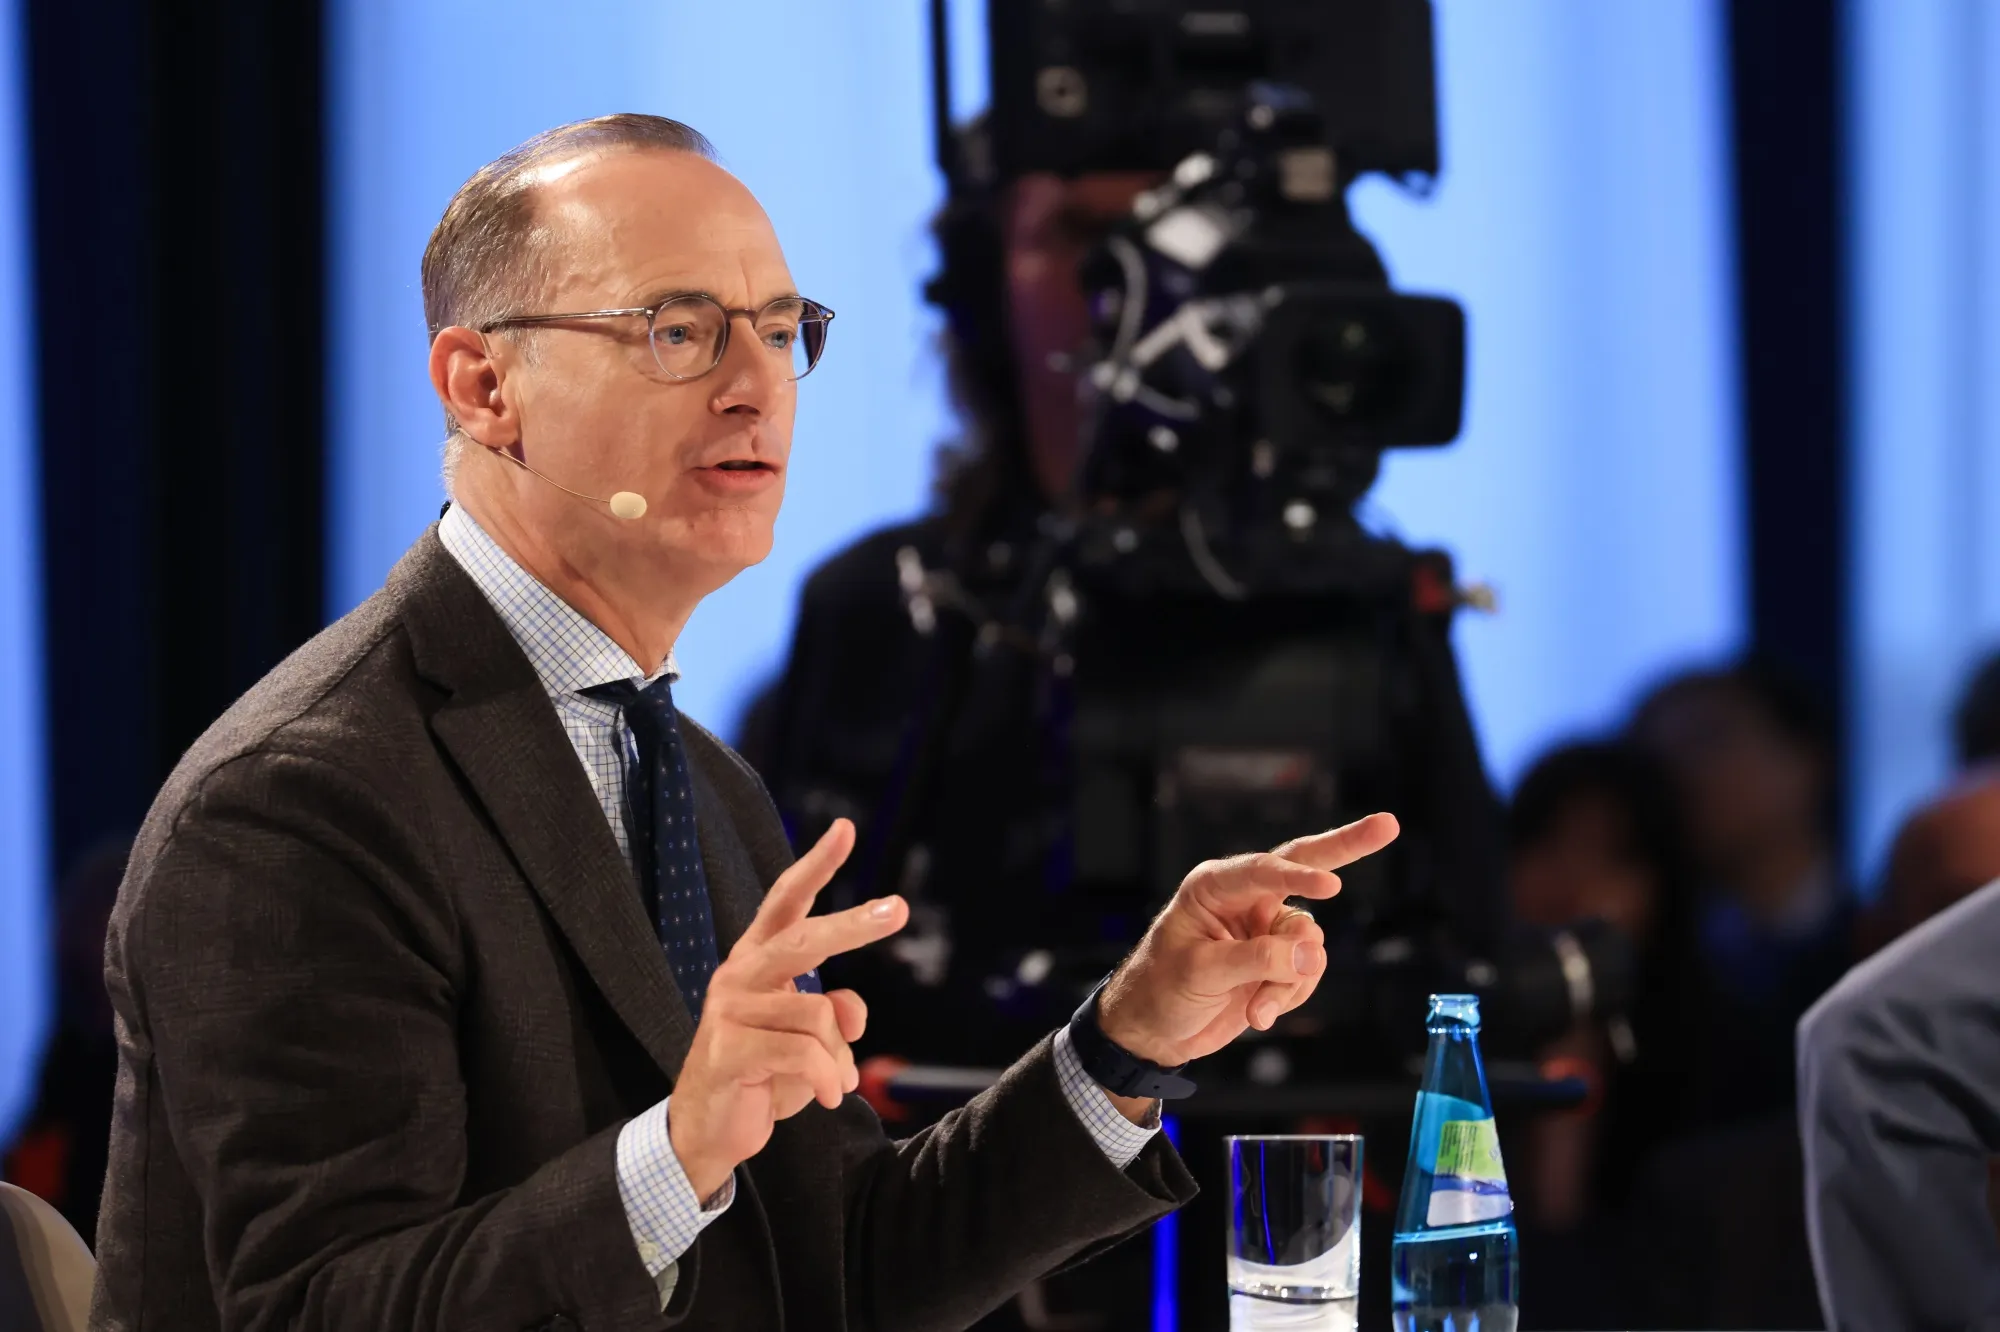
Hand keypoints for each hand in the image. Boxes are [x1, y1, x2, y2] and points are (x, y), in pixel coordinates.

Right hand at [667, 819, 906, 1199]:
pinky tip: (827, 1097)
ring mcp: (729, 1010)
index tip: (846, 828)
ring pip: (818, 1015)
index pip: (786, 902)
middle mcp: (739, 974)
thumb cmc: (762, 1077)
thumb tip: (854, 1005)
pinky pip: (803, 1054)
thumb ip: (834, 1018)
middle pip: (805, 939)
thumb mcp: (811, 1045)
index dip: (816, 865)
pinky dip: (826, 1079)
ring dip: (839, 1057)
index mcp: (757, 961)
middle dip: (855, 924)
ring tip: (836, 1083)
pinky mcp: (727, 1049)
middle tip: (899, 908)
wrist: (708, 1132)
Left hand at [1096, 813, 1400, 1069]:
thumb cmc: (1160, 990)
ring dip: (1290, 981)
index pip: (1265, 871)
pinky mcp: (1275, 960)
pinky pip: (1306, 971)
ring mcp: (1263, 929)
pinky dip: (1289, 996)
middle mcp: (1244, 899)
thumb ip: (1256, 960)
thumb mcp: (1201, 973)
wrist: (1153, 1032)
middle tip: (1388, 825)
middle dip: (1346, 847)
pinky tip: (1259, 1012)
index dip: (1300, 877)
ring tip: (1257, 1008)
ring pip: (1308, 942)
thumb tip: (1308, 953)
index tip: (1332, 888)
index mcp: (1214, 887)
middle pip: (1304, 865)